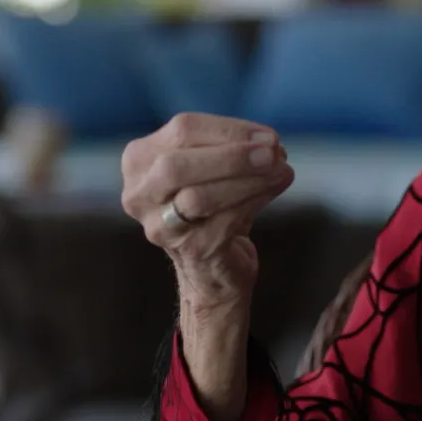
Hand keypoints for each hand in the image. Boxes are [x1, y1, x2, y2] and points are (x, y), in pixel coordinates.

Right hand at [122, 113, 294, 420]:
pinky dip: (257, 201)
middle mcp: (138, 202)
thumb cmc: (220, 226)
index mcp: (137, 168)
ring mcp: (161, 234)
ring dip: (248, 176)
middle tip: (276, 146)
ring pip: (199, 193)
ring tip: (284, 166)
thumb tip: (266, 139)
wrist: (217, 291)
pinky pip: (223, 223)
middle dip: (232, 153)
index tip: (267, 132)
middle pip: (177, 162)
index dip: (228, 129)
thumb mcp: (214, 179)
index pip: (179, 131)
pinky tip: (282, 187)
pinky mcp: (191, 259)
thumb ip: (224, 152)